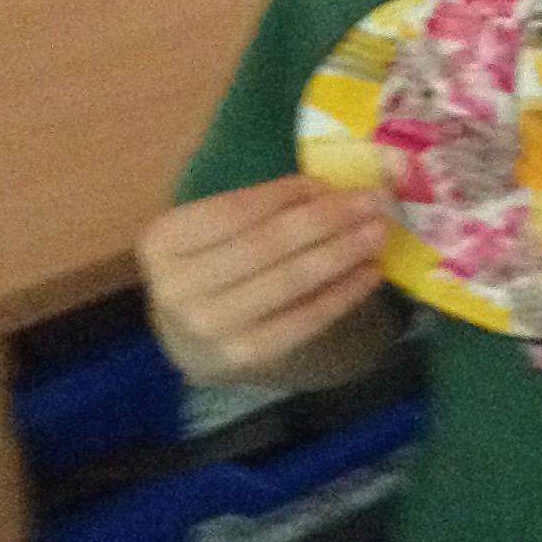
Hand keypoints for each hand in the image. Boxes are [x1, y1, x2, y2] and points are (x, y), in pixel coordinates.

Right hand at [137, 177, 389, 385]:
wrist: (190, 340)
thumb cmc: (211, 265)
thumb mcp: (212, 229)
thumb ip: (260, 205)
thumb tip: (330, 189)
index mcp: (164, 241)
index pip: (236, 209)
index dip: (289, 194)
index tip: (335, 184)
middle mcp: (178, 286)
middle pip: (266, 244)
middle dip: (327, 220)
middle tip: (372, 202)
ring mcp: (209, 327)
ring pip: (289, 281)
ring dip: (342, 253)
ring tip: (377, 233)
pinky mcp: (244, 357)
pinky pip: (304, 320)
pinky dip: (343, 293)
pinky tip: (370, 272)